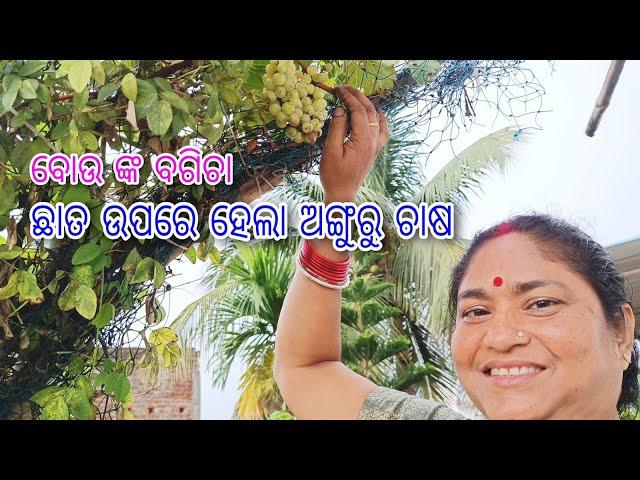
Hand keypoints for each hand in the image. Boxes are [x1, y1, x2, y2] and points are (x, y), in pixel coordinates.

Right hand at [320, 85, 388, 203]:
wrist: (342, 195)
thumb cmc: (333, 175)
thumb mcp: (330, 151)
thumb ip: (337, 128)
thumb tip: (342, 109)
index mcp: (363, 141)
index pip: (359, 111)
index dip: (349, 97)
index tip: (338, 89)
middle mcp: (374, 142)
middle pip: (370, 111)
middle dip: (358, 97)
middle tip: (345, 88)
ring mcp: (376, 147)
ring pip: (378, 119)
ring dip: (368, 105)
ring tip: (356, 97)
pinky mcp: (374, 151)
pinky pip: (382, 130)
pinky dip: (378, 118)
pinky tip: (374, 114)